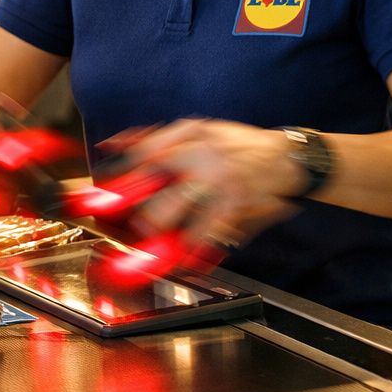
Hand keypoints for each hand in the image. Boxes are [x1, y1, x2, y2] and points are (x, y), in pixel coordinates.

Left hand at [108, 120, 299, 248]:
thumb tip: (111, 144)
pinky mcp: (232, 204)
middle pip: (151, 182)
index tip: (103, 192)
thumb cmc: (240, 145)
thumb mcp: (200, 130)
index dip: (119, 174)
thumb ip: (155, 137)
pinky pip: (202, 233)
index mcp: (189, 133)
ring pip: (170, 209)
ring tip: (151, 240)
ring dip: (156, 228)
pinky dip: (190, 251)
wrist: (289, 157)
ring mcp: (216, 180)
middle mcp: (199, 154)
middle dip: (135, 203)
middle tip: (132, 221)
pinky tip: (184, 261)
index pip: (142, 152)